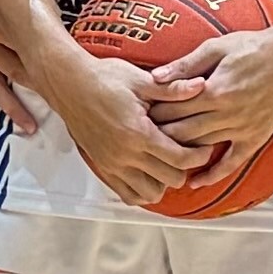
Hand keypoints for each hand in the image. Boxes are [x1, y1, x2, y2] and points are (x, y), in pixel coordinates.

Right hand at [46, 41, 210, 207]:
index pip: (180, 160)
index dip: (199, 156)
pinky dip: (141, 190)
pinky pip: (127, 194)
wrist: (68, 83)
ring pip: (149, 193)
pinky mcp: (102, 167)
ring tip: (166, 164)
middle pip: (170, 180)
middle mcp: (125, 154)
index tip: (204, 147)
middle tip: (187, 152)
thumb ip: (172, 89)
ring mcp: (112, 164)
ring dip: (163, 182)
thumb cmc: (103, 78)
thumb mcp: (141, 79)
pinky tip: (147, 173)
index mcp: (138, 133)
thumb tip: (201, 86)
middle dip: (185, 168)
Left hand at [134, 19, 272, 189]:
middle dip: (160, 135)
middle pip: (184, 131)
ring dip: (180, 153)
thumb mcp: (216, 47)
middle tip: (140, 139)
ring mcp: (243, 128)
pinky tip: (196, 181)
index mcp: (214, 90)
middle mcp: (227, 113)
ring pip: (203, 146)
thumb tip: (155, 77)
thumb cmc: (254, 47)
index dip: (153, 113)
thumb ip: (185, 65)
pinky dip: (214, 174)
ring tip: (158, 157)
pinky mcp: (256, 136)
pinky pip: (233, 161)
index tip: (137, 116)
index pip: (174, 108)